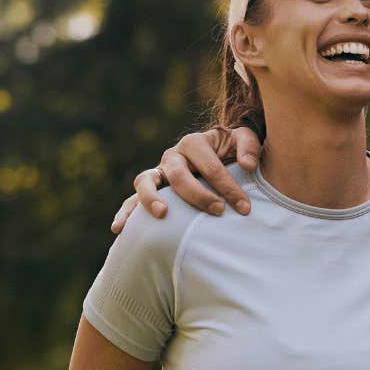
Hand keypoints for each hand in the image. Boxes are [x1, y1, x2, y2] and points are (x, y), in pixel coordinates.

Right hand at [110, 126, 261, 232]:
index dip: (228, 186)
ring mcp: (158, 172)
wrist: (218, 154)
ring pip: (146, 181)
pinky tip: (119, 229)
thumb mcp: (243, 140)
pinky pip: (131, 199)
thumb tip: (248, 165)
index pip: (210, 165)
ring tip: (161, 214)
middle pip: (179, 174)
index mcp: (194, 142)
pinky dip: (124, 212)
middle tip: (218, 211)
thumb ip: (249, 147)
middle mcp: (173, 156)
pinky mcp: (151, 190)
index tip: (244, 207)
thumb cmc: (232, 150)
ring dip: (151, 198)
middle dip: (198, 194)